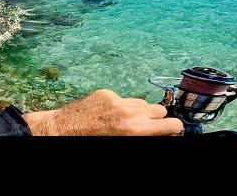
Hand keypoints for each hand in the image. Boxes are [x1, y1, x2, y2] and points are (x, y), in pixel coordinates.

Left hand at [22, 89, 183, 135]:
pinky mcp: (106, 93)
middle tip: (152, 127)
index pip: (169, 125)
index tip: (174, 130)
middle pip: (158, 110)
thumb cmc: (92, 142)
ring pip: (141, 103)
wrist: (62, 131)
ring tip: (130, 122)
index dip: (174, 128)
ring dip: (140, 111)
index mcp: (134, 130)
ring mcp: (117, 100)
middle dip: (157, 119)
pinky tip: (111, 116)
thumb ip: (142, 136)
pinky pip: (123, 98)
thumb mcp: (124, 141)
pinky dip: (122, 106)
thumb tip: (156, 133)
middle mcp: (128, 113)